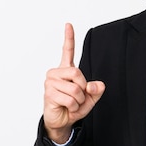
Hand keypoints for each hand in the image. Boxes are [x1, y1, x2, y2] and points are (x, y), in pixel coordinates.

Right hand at [43, 23, 104, 142]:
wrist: (62, 121)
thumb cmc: (74, 106)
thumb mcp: (90, 98)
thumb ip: (96, 90)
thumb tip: (97, 85)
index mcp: (66, 70)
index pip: (67, 51)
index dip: (68, 38)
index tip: (68, 24)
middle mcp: (56, 73)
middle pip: (77, 73)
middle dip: (83, 88)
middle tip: (79, 96)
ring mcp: (50, 83)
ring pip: (75, 88)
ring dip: (79, 100)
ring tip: (72, 103)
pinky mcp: (49, 94)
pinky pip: (70, 99)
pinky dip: (74, 106)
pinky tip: (67, 107)